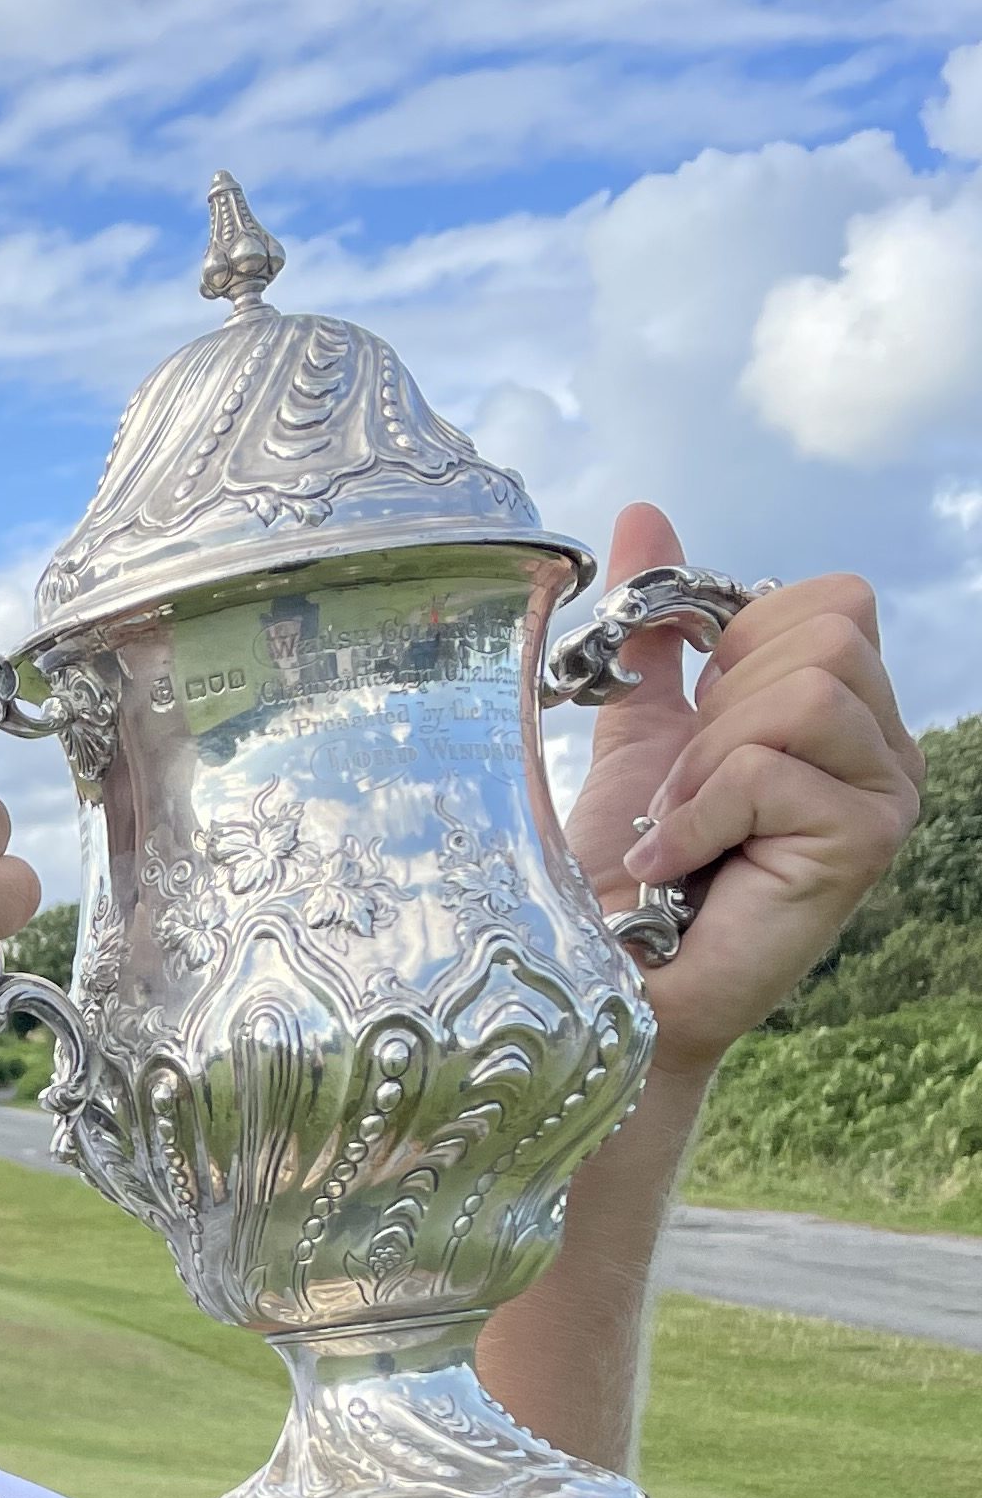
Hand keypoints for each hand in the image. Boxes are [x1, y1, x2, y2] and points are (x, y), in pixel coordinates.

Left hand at [564, 504, 922, 1075]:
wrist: (611, 985)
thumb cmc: (626, 875)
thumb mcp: (639, 726)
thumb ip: (657, 628)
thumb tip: (647, 512)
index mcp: (849, 713)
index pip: (830, 599)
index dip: (740, 644)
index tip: (696, 724)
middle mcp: (887, 751)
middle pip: (828, 631)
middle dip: (724, 702)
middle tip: (690, 786)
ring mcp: (887, 797)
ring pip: (806, 690)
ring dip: (711, 758)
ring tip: (684, 824)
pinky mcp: (865, 844)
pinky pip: (770, 767)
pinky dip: (696, 813)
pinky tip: (676, 863)